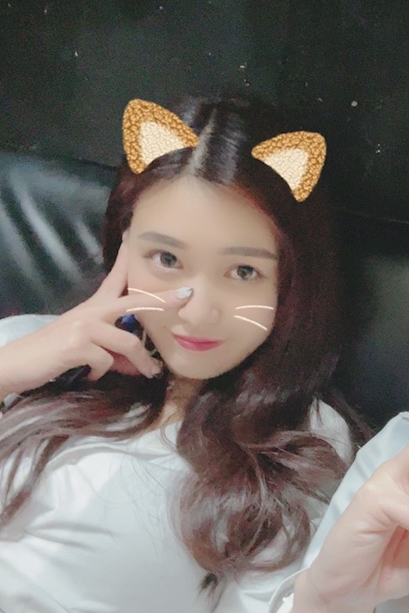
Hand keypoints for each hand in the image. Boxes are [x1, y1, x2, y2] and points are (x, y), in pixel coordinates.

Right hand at [0, 244, 188, 398]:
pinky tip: (89, 375)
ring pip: (127, 342)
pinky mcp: (77, 345)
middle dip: (164, 300)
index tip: (135, 237)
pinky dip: (102, 373)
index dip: (127, 259)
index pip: (115, 278)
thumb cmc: (52, 354)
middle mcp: (91, 312)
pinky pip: (106, 361)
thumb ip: (114, 350)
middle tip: (188, 296)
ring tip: (150, 373)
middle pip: (135, 301)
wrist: (14, 364)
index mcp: (93, 307)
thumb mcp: (86, 347)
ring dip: (141, 362)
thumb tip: (141, 364)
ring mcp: (84, 327)